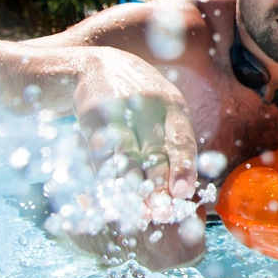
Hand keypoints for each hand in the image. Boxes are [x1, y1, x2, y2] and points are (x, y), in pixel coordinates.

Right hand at [72, 47, 197, 201]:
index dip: (183, 168)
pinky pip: (101, 149)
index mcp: (174, 107)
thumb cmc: (140, 102)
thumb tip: (184, 193)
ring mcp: (122, 108)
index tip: (182, 193)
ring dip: (133, 185)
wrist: (96, 65)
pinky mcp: (94, 113)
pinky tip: (110, 192)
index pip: (182, 141)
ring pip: (128, 153)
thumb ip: (173, 145)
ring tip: (137, 210)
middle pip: (156, 151)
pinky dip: (107, 173)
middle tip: (160, 212)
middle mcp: (151, 106)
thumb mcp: (163, 112)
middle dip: (159, 184)